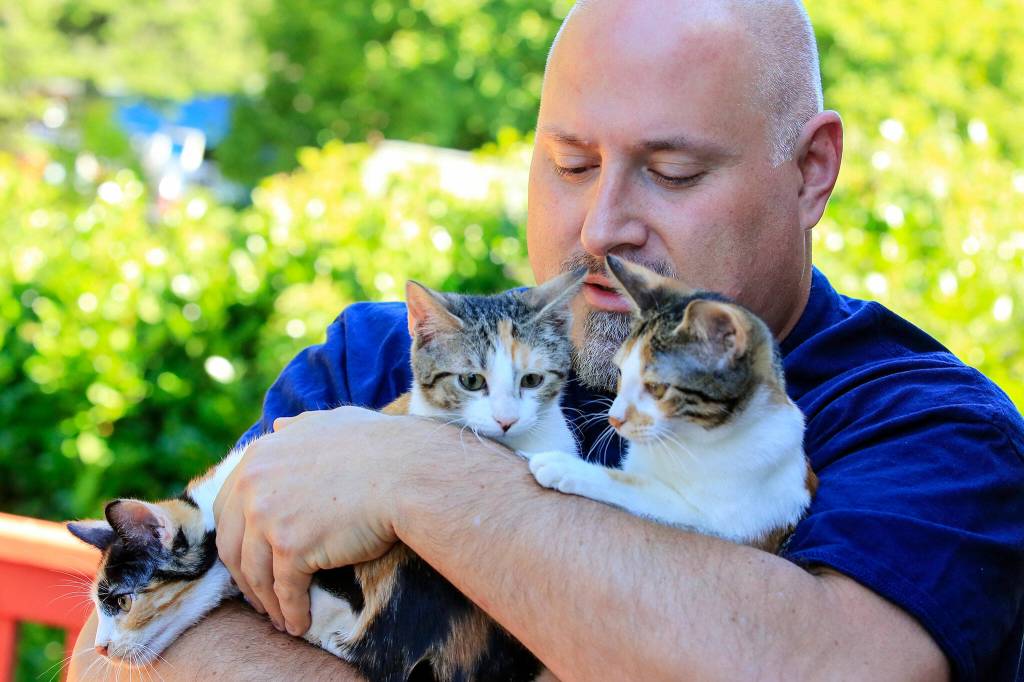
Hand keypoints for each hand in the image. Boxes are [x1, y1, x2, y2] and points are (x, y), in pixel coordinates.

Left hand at [214, 406, 407, 636]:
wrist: (407, 472)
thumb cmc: (379, 445)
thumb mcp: (331, 422)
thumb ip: (298, 427)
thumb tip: (277, 426)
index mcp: (259, 456)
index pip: (227, 508)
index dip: (237, 539)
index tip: (250, 559)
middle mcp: (254, 486)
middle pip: (232, 545)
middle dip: (244, 576)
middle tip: (260, 596)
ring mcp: (269, 518)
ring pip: (254, 574)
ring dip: (266, 602)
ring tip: (281, 618)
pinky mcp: (291, 548)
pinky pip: (284, 591)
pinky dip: (291, 612)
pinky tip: (300, 624)